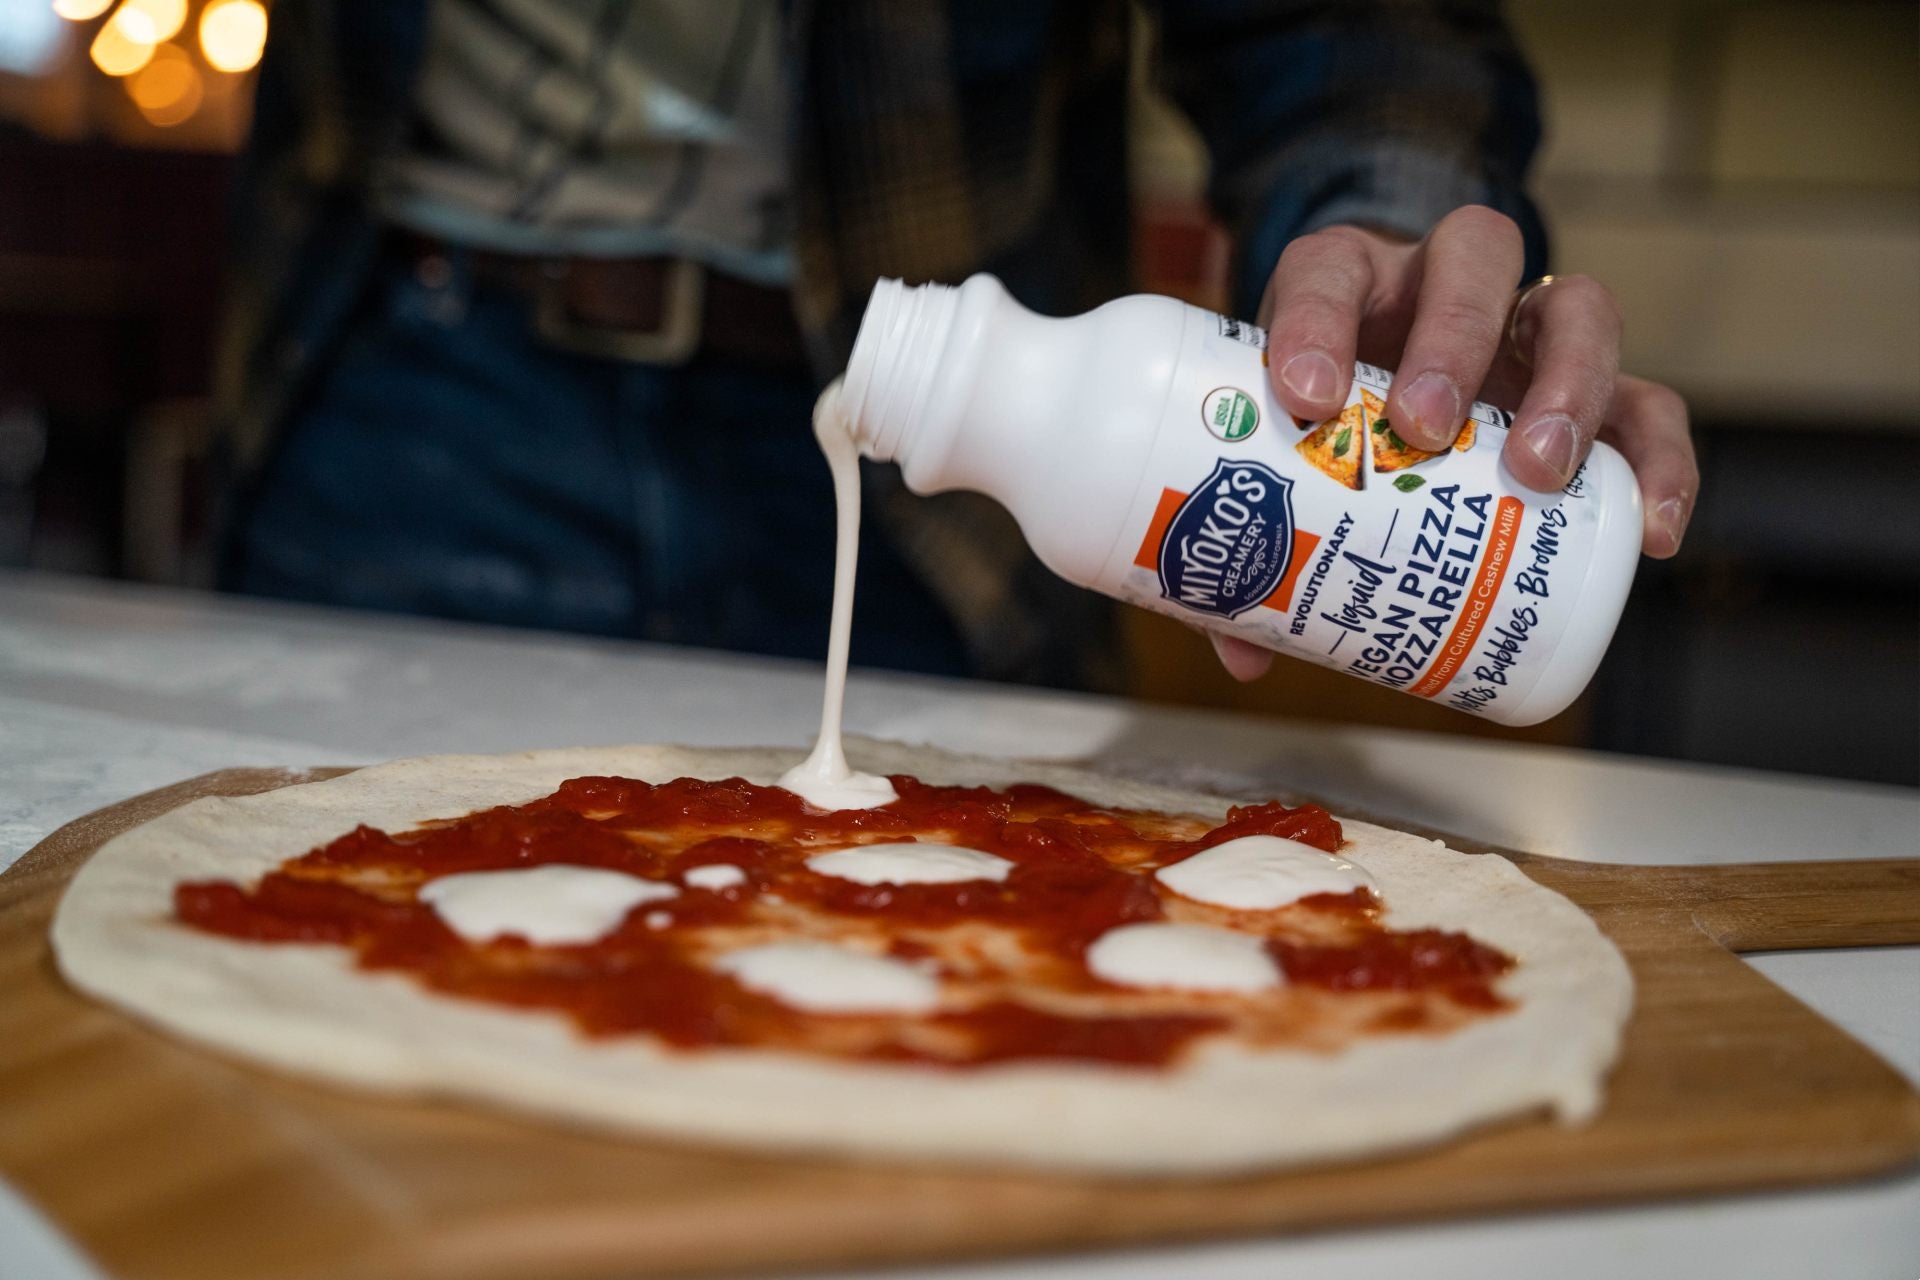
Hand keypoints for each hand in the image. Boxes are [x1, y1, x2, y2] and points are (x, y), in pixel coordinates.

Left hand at [1209, 206, 1697, 682]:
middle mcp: (1445, 282)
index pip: (1329, 272)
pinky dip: (1659, 461)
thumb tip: (1240, 652)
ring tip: (1541, 471)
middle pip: (1475, 256)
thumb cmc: (1317, 419)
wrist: (1384, 388)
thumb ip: (1249, 535)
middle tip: (1424, 427)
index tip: (1304, 394)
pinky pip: (1649, 404)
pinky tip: (1649, 529)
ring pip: (1577, 309)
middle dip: (1452, 339)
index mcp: (1347, 279)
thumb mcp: (1269, 449)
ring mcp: (1528, 329)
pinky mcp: (1591, 388)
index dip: (1318, 322)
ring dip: (1568, 387)